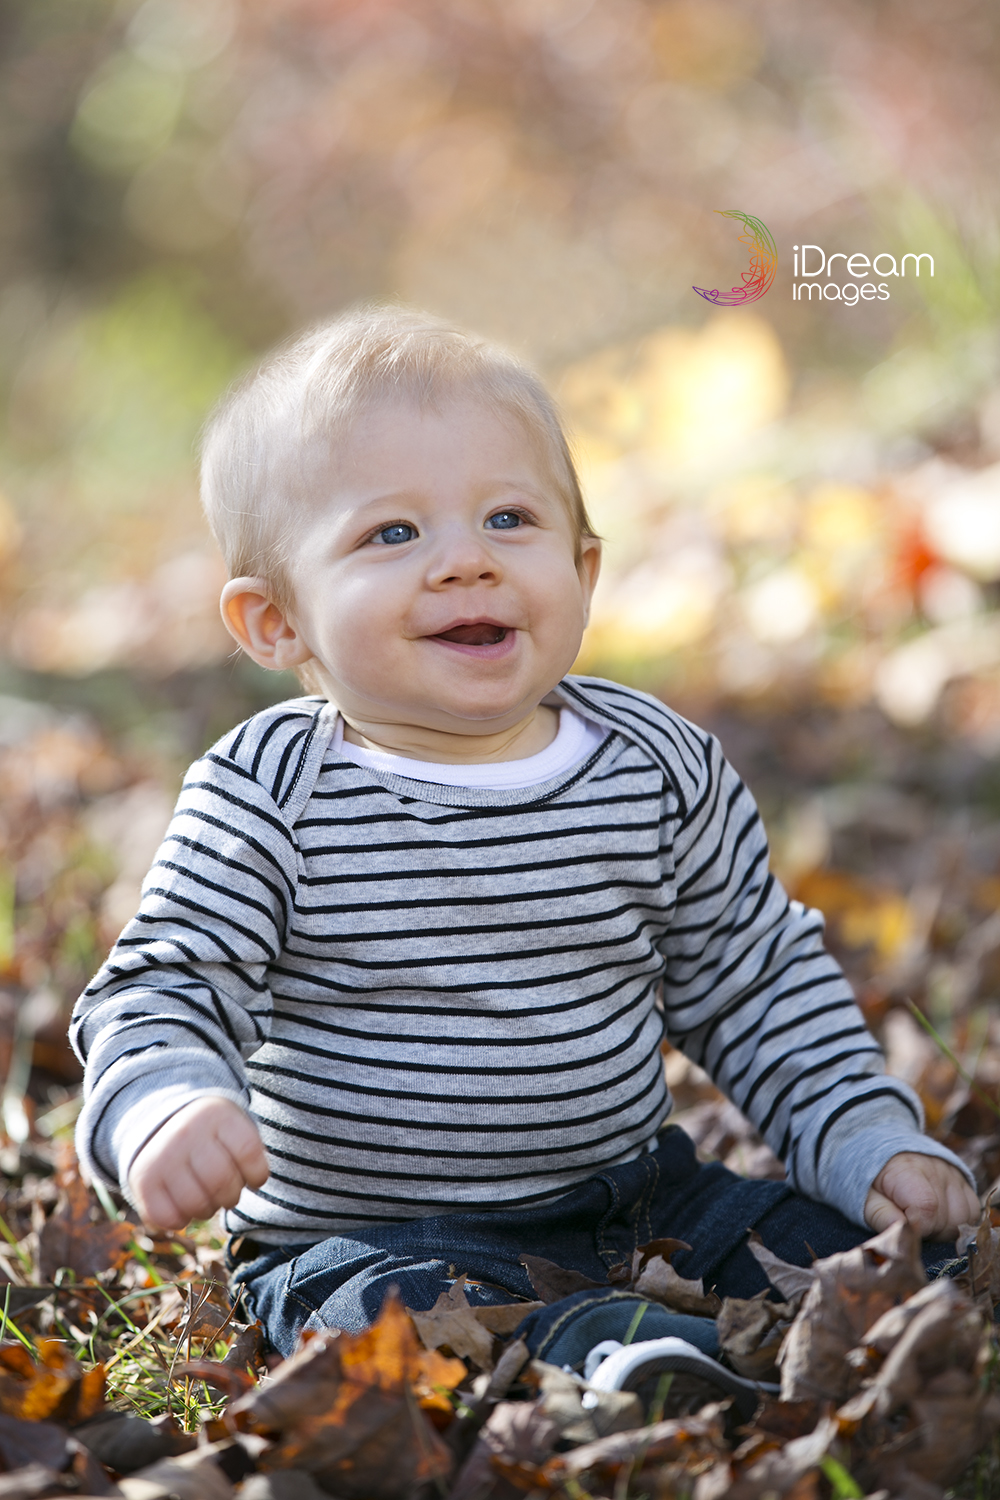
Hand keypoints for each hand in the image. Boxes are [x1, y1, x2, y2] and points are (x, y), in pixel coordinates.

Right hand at [127, 1097, 268, 1230]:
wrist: (164, 1123)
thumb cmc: (212, 1135)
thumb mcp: (233, 1127)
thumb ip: (250, 1153)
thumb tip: (256, 1183)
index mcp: (217, 1115)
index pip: (248, 1152)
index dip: (257, 1174)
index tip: (254, 1177)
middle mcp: (187, 1132)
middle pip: (222, 1181)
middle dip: (232, 1196)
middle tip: (228, 1192)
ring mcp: (162, 1155)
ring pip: (197, 1204)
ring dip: (208, 1210)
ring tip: (207, 1197)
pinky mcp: (143, 1180)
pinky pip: (168, 1218)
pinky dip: (181, 1220)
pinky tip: (185, 1206)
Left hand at [864, 1151, 979, 1240]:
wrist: (889, 1156)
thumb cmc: (876, 1182)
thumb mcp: (868, 1199)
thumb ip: (882, 1216)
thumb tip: (901, 1231)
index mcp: (907, 1170)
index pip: (927, 1208)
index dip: (918, 1227)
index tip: (905, 1226)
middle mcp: (936, 1169)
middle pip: (947, 1219)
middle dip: (929, 1230)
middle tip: (912, 1221)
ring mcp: (953, 1174)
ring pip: (963, 1219)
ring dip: (945, 1228)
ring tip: (925, 1220)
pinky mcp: (964, 1181)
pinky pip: (972, 1212)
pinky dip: (958, 1221)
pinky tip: (940, 1217)